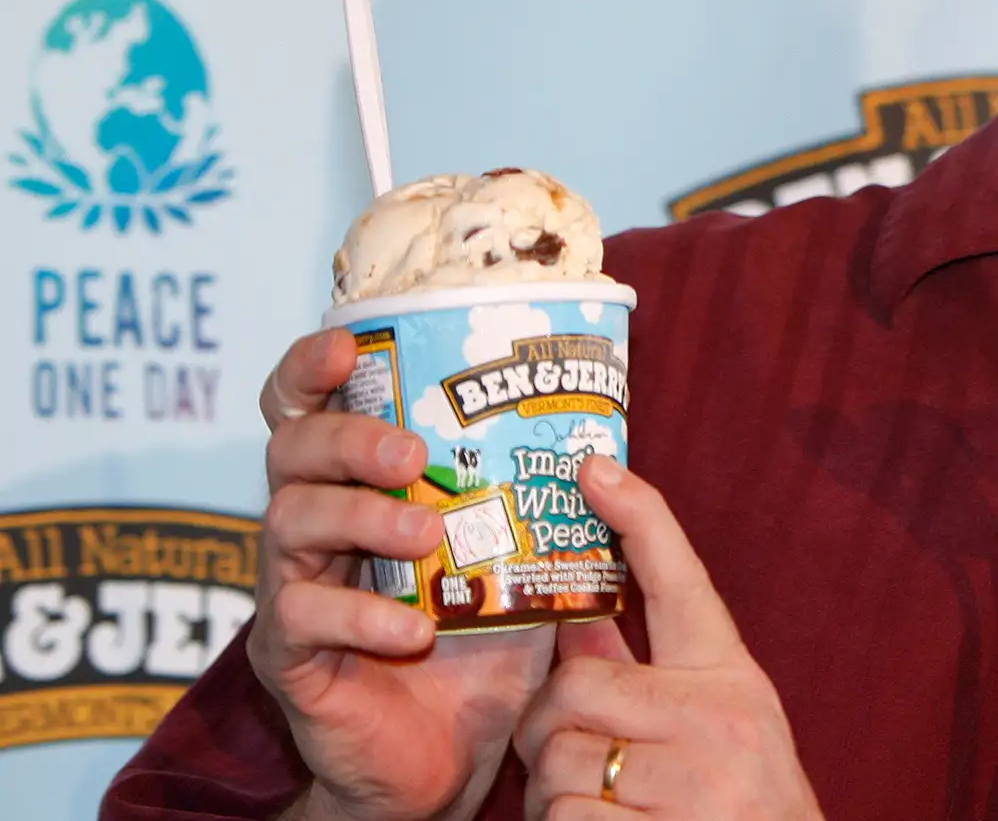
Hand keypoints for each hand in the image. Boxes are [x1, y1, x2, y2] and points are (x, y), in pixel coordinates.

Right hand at [251, 330, 555, 820]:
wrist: (446, 756)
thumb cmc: (480, 642)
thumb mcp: (521, 559)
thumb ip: (541, 503)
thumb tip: (603, 443)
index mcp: (355, 485)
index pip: (309, 407)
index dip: (311, 367)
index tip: (346, 347)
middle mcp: (312, 525)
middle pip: (291, 449)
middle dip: (349, 437)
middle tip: (413, 454)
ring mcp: (292, 588)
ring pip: (291, 522)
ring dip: (362, 516)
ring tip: (425, 533)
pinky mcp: (291, 657)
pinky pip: (303, 617)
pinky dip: (361, 616)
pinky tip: (414, 630)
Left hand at [513, 456, 823, 819]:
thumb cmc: (743, 797)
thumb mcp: (713, 723)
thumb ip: (643, 674)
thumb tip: (572, 622)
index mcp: (730, 677)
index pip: (682, 582)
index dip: (639, 518)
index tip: (594, 469)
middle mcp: (719, 721)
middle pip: (575, 687)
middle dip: (543, 724)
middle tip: (551, 745)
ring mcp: (694, 785)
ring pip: (559, 761)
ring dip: (550, 790)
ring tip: (583, 802)